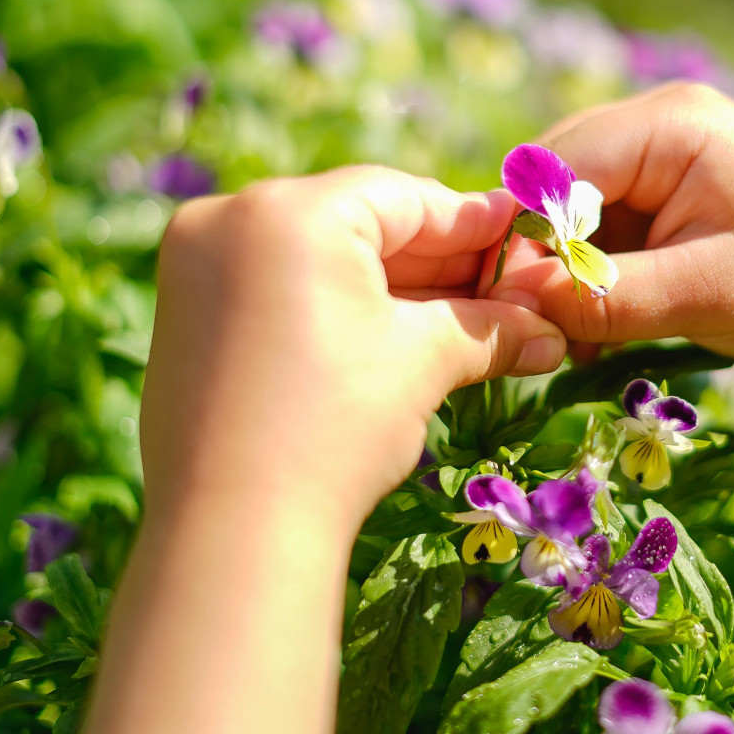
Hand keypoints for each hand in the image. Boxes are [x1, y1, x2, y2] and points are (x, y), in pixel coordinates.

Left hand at [141, 166, 568, 528]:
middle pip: (359, 225)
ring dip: (394, 291)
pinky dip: (338, 309)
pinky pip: (279, 289)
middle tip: (508, 293)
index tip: (524, 239)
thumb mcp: (424, 361)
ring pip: (320, 259)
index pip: (404, 197)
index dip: (474, 224)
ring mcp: (197, 269)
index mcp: (289, 210)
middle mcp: (230, 219)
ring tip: (469, 324)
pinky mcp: (185, 317)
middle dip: (439, 265)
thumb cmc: (334, 429)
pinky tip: (398, 339)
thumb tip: (549, 331)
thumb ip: (489, 328)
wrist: (232, 535)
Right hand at [488, 83, 733, 367]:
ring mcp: (666, 156)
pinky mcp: (672, 193)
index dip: (521, 235)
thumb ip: (605, 294)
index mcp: (670, 123)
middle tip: (532, 328)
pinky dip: (594, 275)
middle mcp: (660, 122)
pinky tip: (599, 326)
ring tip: (569, 335)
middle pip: (555, 183)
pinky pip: (606, 228)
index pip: (555, 166)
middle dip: (540, 254)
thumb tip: (510, 299)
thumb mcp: (704, 294)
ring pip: (574, 211)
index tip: (499, 306)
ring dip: (566, 271)